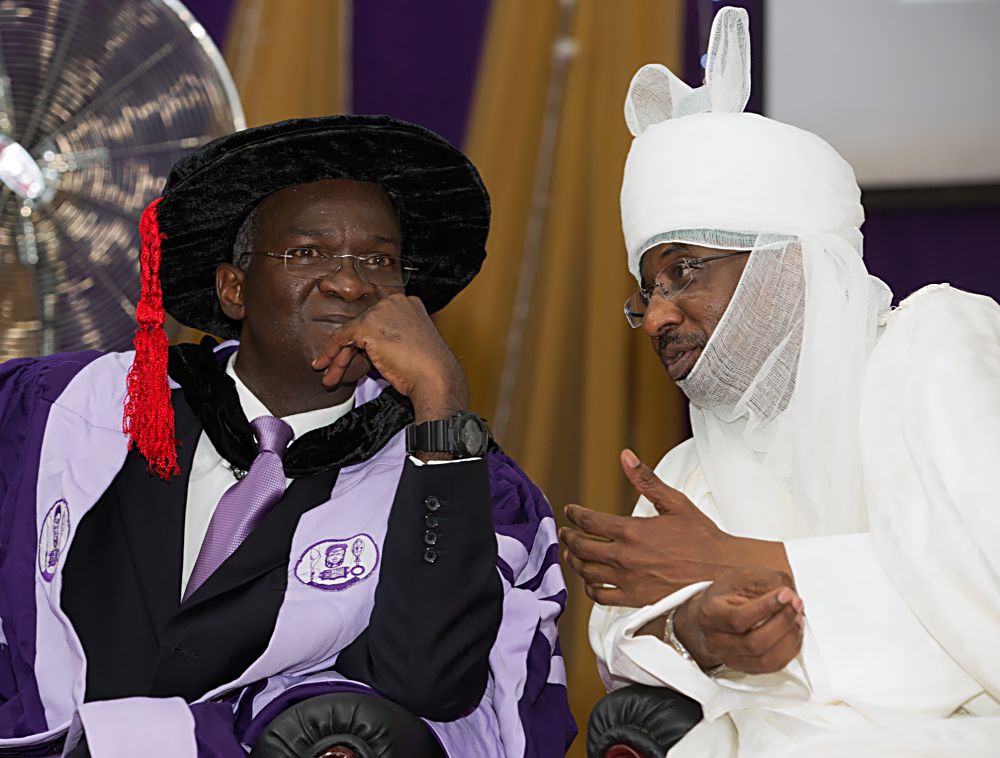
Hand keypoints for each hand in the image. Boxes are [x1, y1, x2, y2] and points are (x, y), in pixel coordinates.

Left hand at [311, 293, 469, 421]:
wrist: (435, 377)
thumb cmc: (429, 368)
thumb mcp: (410, 345)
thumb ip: (391, 339)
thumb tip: (367, 350)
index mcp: (409, 304)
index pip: (377, 320)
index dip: (364, 341)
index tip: (356, 356)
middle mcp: (395, 302)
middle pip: (363, 326)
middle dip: (349, 351)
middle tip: (338, 369)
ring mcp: (381, 311)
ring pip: (351, 333)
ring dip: (338, 357)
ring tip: (330, 374)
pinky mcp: (368, 325)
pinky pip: (342, 338)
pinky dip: (331, 352)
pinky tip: (325, 365)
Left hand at [559, 449, 790, 606]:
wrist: (722, 572)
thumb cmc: (702, 537)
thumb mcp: (675, 502)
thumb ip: (646, 480)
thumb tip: (626, 456)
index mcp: (632, 531)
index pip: (589, 521)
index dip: (575, 514)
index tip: (570, 511)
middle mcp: (624, 557)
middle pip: (581, 547)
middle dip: (569, 537)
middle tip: (565, 532)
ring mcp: (627, 581)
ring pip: (587, 572)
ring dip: (574, 561)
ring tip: (571, 554)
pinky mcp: (634, 600)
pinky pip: (600, 596)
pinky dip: (590, 588)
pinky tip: (590, 580)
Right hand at [672, 568, 803, 673]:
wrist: (710, 616)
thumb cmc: (724, 595)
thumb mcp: (739, 578)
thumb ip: (765, 582)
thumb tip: (790, 595)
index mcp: (710, 616)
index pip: (738, 619)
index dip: (766, 607)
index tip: (786, 594)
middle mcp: (716, 642)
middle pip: (754, 643)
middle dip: (782, 622)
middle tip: (796, 603)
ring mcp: (731, 659)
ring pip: (766, 660)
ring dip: (789, 638)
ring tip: (798, 617)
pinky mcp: (746, 668)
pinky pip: (773, 667)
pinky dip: (790, 650)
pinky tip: (794, 632)